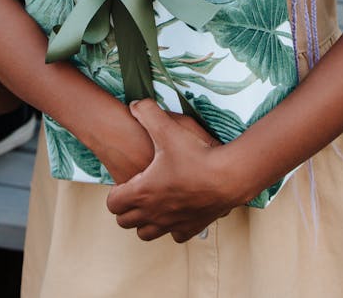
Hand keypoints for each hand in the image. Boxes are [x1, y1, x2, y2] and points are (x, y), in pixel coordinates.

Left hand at [106, 100, 235, 242]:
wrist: (229, 176)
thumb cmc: (197, 154)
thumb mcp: (167, 127)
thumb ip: (146, 112)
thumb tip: (133, 104)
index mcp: (143, 192)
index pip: (113, 204)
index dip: (115, 191)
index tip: (125, 180)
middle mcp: (154, 213)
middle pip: (125, 222)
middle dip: (125, 208)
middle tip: (135, 190)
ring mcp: (172, 224)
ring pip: (146, 234)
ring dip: (144, 221)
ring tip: (151, 202)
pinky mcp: (191, 228)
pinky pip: (174, 236)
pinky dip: (171, 227)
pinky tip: (175, 210)